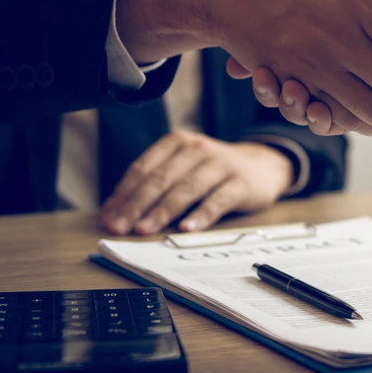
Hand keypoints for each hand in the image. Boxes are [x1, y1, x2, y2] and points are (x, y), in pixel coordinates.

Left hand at [99, 131, 293, 234]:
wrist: (262, 166)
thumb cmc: (213, 172)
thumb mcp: (183, 168)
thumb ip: (152, 185)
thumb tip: (113, 211)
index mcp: (177, 143)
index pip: (144, 168)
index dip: (124, 194)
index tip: (108, 216)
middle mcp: (197, 149)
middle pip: (161, 179)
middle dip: (136, 205)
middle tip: (119, 227)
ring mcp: (220, 165)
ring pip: (185, 189)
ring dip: (162, 212)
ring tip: (144, 230)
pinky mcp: (240, 183)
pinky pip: (217, 201)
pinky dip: (200, 216)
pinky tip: (186, 229)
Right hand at [225, 0, 371, 133]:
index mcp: (343, 17)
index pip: (290, 40)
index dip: (263, 52)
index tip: (245, 57)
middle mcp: (351, 50)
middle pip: (299, 78)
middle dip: (276, 85)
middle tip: (259, 78)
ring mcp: (366, 76)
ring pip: (317, 102)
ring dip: (297, 105)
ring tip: (281, 91)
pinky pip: (348, 118)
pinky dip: (329, 119)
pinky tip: (312, 108)